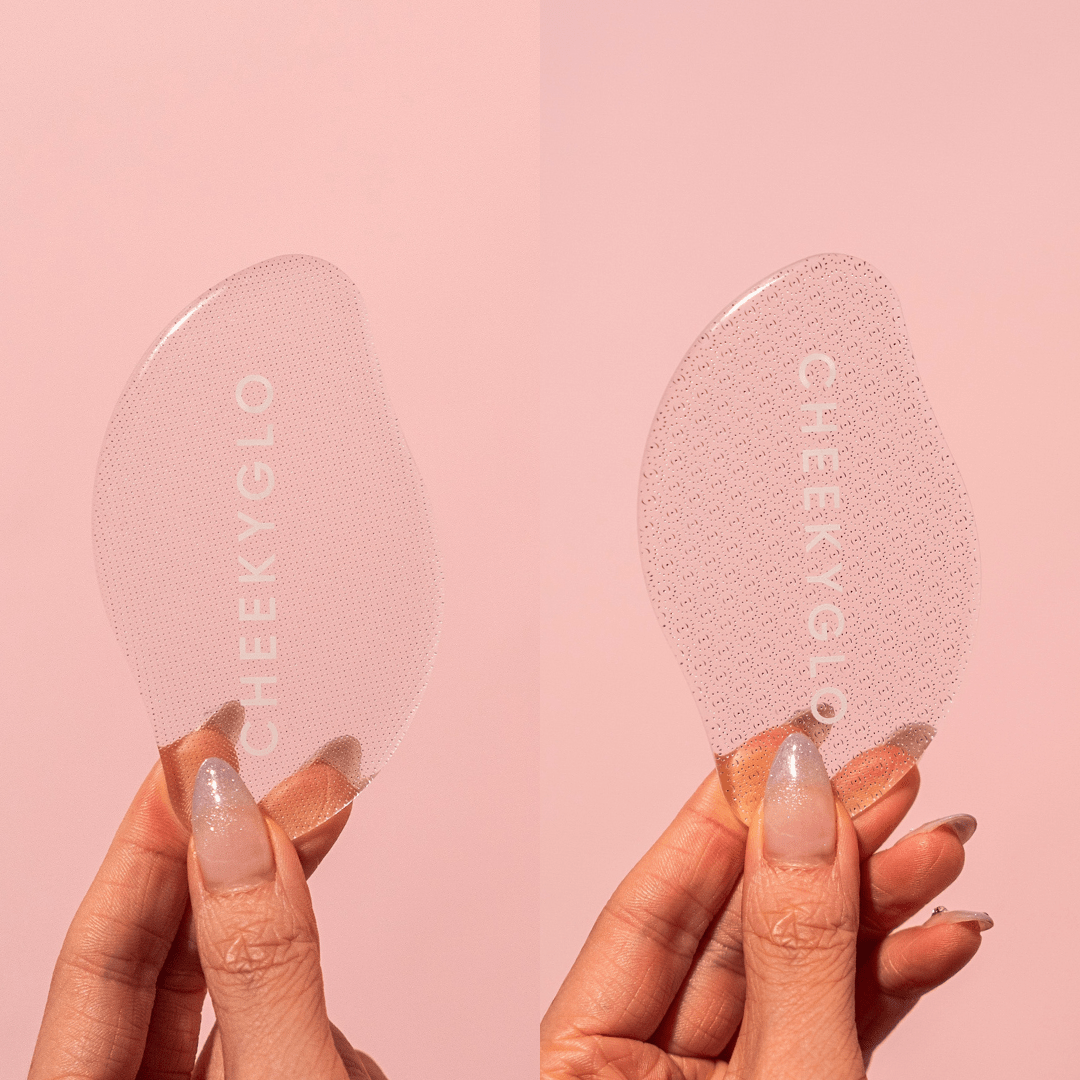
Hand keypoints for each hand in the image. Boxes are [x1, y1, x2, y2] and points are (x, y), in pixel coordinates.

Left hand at [29, 716, 384, 1079]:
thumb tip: (237, 830)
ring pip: (229, 983)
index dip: (149, 841)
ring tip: (325, 817)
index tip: (200, 750)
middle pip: (163, 957)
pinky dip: (310, 977)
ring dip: (285, 911)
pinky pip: (275, 1016)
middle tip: (284, 771)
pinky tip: (341, 987)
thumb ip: (262, 967)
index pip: (98, 953)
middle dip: (232, 855)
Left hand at [542, 734, 990, 1077]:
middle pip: (736, 926)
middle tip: (882, 776)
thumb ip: (792, 948)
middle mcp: (647, 1067)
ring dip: (873, 905)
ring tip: (932, 843)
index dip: (720, 815)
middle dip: (820, 849)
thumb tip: (797, 808)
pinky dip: (888, 975)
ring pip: (796, 966)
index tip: (778, 743)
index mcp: (589, 1061)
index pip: (651, 904)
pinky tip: (936, 929)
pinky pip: (834, 1018)